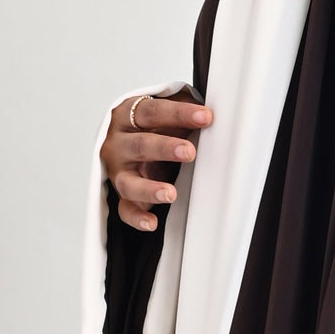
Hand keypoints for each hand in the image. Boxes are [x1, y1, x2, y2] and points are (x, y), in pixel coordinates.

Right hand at [102, 89, 212, 232]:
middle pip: (139, 145)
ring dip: (149, 188)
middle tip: (189, 152)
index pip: (151, 112)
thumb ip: (184, 110)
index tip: (205, 117)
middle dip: (164, 148)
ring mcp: (118, 171)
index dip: (178, 114)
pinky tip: (152, 223)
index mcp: (128, 115)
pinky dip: (137, 217)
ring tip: (171, 193)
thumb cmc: (152, 125)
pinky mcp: (121, 194)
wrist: (129, 140)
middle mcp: (118, 143)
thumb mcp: (165, 112)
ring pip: (128, 182)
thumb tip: (216, 113)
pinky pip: (124, 209)